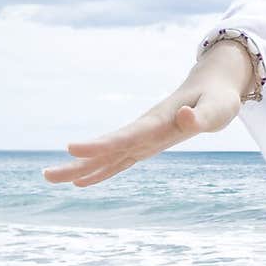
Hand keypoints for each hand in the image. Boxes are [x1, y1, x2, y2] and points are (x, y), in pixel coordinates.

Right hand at [41, 69, 243, 188]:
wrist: (213, 84)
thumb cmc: (219, 98)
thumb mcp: (219, 108)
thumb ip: (202, 116)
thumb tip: (185, 118)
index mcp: (159, 121)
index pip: (126, 136)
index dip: (100, 144)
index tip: (70, 147)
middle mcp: (146, 129)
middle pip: (107, 149)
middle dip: (78, 162)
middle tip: (46, 175)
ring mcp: (144, 137)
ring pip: (108, 155)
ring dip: (80, 167)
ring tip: (49, 177)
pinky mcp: (147, 143)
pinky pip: (120, 159)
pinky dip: (101, 170)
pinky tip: (82, 181)